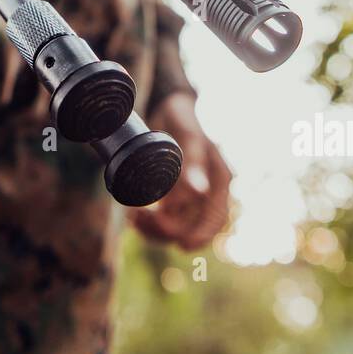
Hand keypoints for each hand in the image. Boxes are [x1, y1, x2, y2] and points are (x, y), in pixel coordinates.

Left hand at [127, 92, 230, 249]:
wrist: (166, 108)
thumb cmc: (182, 119)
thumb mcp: (189, 137)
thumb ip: (193, 163)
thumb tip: (199, 192)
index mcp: (219, 180)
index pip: (215, 218)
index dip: (201, 236)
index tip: (180, 245)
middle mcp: (207, 191)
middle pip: (192, 226)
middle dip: (168, 230)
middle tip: (142, 220)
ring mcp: (188, 195)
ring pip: (176, 225)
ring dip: (156, 229)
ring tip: (135, 218)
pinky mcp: (171, 195)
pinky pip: (163, 218)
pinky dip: (149, 222)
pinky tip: (134, 216)